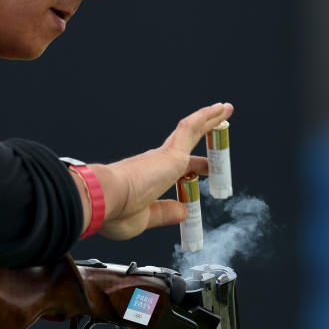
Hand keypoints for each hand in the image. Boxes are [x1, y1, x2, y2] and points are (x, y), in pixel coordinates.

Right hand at [92, 102, 232, 240]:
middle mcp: (154, 162)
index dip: (190, 171)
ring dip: (208, 120)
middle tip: (218, 134)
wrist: (103, 198)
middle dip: (202, 139)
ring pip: (190, 130)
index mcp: (146, 179)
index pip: (173, 171)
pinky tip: (220, 110)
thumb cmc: (115, 212)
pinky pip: (192, 128)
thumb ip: (164, 213)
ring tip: (224, 109)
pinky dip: (206, 117)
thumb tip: (184, 212)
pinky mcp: (172, 153)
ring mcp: (163, 155)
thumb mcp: (145, 218)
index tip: (201, 175)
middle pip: (184, 147)